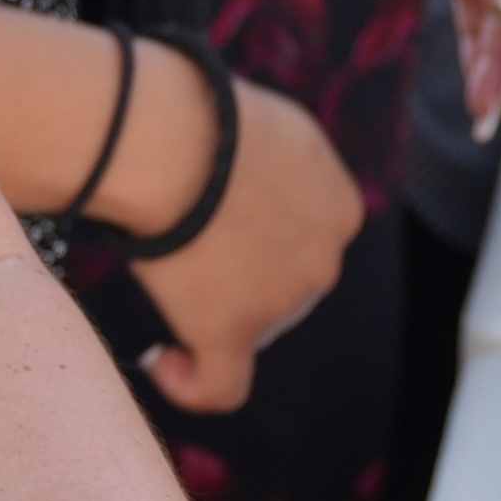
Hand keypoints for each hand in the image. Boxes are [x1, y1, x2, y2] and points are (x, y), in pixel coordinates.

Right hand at [127, 64, 369, 414]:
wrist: (175, 141)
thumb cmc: (207, 117)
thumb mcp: (272, 125)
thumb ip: (280, 165)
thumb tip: (248, 182)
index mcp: (341, 207)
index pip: (309, 236)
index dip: (269, 232)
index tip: (224, 218)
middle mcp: (323, 260)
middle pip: (281, 281)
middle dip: (241, 265)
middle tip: (184, 231)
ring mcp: (281, 303)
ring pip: (248, 322)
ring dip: (209, 303)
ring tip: (159, 262)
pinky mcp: (231, 333)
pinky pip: (220, 384)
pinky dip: (190, 382)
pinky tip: (162, 359)